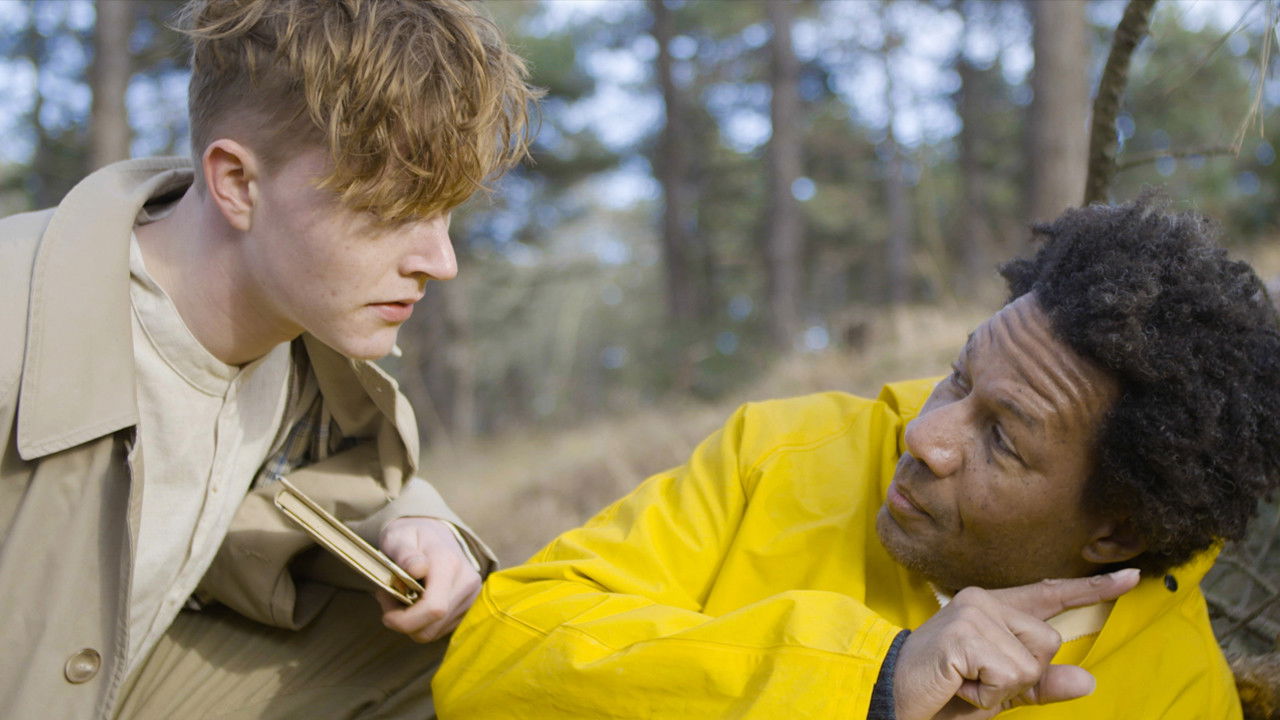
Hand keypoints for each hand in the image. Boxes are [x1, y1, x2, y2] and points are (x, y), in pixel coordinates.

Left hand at [375, 517, 482, 642]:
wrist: (436, 533)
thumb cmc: (412, 535)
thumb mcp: (399, 537)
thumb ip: (405, 553)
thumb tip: (416, 569)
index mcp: (449, 564)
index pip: (433, 608)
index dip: (405, 620)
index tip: (386, 611)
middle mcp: (466, 582)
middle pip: (431, 627)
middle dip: (403, 622)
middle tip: (387, 599)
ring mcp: (471, 597)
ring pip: (434, 632)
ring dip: (411, 624)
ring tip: (400, 598)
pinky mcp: (469, 608)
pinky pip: (439, 630)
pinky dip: (422, 623)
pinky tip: (415, 603)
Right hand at [893, 568, 1140, 719]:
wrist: (893, 700)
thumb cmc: (944, 694)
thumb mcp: (1001, 692)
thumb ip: (1041, 684)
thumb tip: (1088, 680)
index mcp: (993, 608)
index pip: (1049, 595)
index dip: (1093, 589)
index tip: (1132, 577)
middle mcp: (983, 601)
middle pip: (1047, 641)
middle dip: (1022, 676)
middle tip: (977, 681)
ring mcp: (972, 613)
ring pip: (1031, 661)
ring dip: (1002, 688)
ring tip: (965, 682)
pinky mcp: (963, 634)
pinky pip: (1010, 674)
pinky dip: (988, 694)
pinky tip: (958, 684)